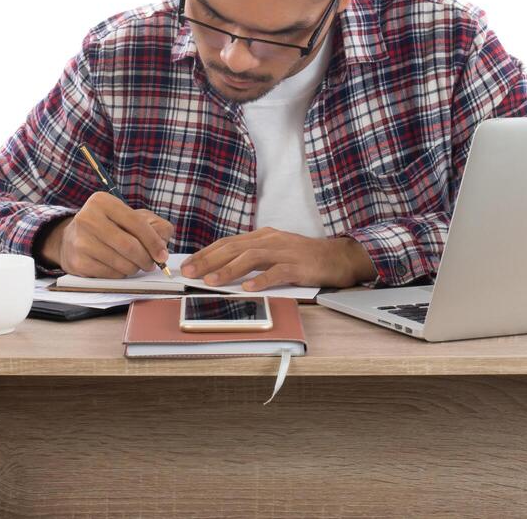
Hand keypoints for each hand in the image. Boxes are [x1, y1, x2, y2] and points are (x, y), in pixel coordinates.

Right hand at [42, 192, 173, 276]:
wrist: (72, 239)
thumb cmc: (110, 227)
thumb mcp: (132, 217)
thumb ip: (155, 226)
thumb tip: (162, 249)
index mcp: (102, 201)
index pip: (136, 223)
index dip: (153, 241)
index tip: (162, 255)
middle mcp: (87, 218)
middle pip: (129, 245)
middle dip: (146, 258)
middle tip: (151, 264)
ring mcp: (80, 241)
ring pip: (120, 263)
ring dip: (134, 268)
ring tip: (134, 264)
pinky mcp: (77, 262)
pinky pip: (110, 274)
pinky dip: (120, 274)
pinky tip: (118, 267)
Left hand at [179, 228, 376, 290]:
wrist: (338, 257)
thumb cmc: (304, 258)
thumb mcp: (275, 252)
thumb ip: (252, 258)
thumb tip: (222, 269)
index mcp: (263, 237)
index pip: (228, 242)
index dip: (206, 252)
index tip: (188, 263)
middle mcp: (271, 240)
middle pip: (234, 248)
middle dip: (209, 260)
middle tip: (189, 272)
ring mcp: (285, 252)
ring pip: (251, 258)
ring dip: (229, 269)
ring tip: (212, 281)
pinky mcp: (298, 266)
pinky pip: (277, 272)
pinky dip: (261, 280)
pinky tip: (248, 288)